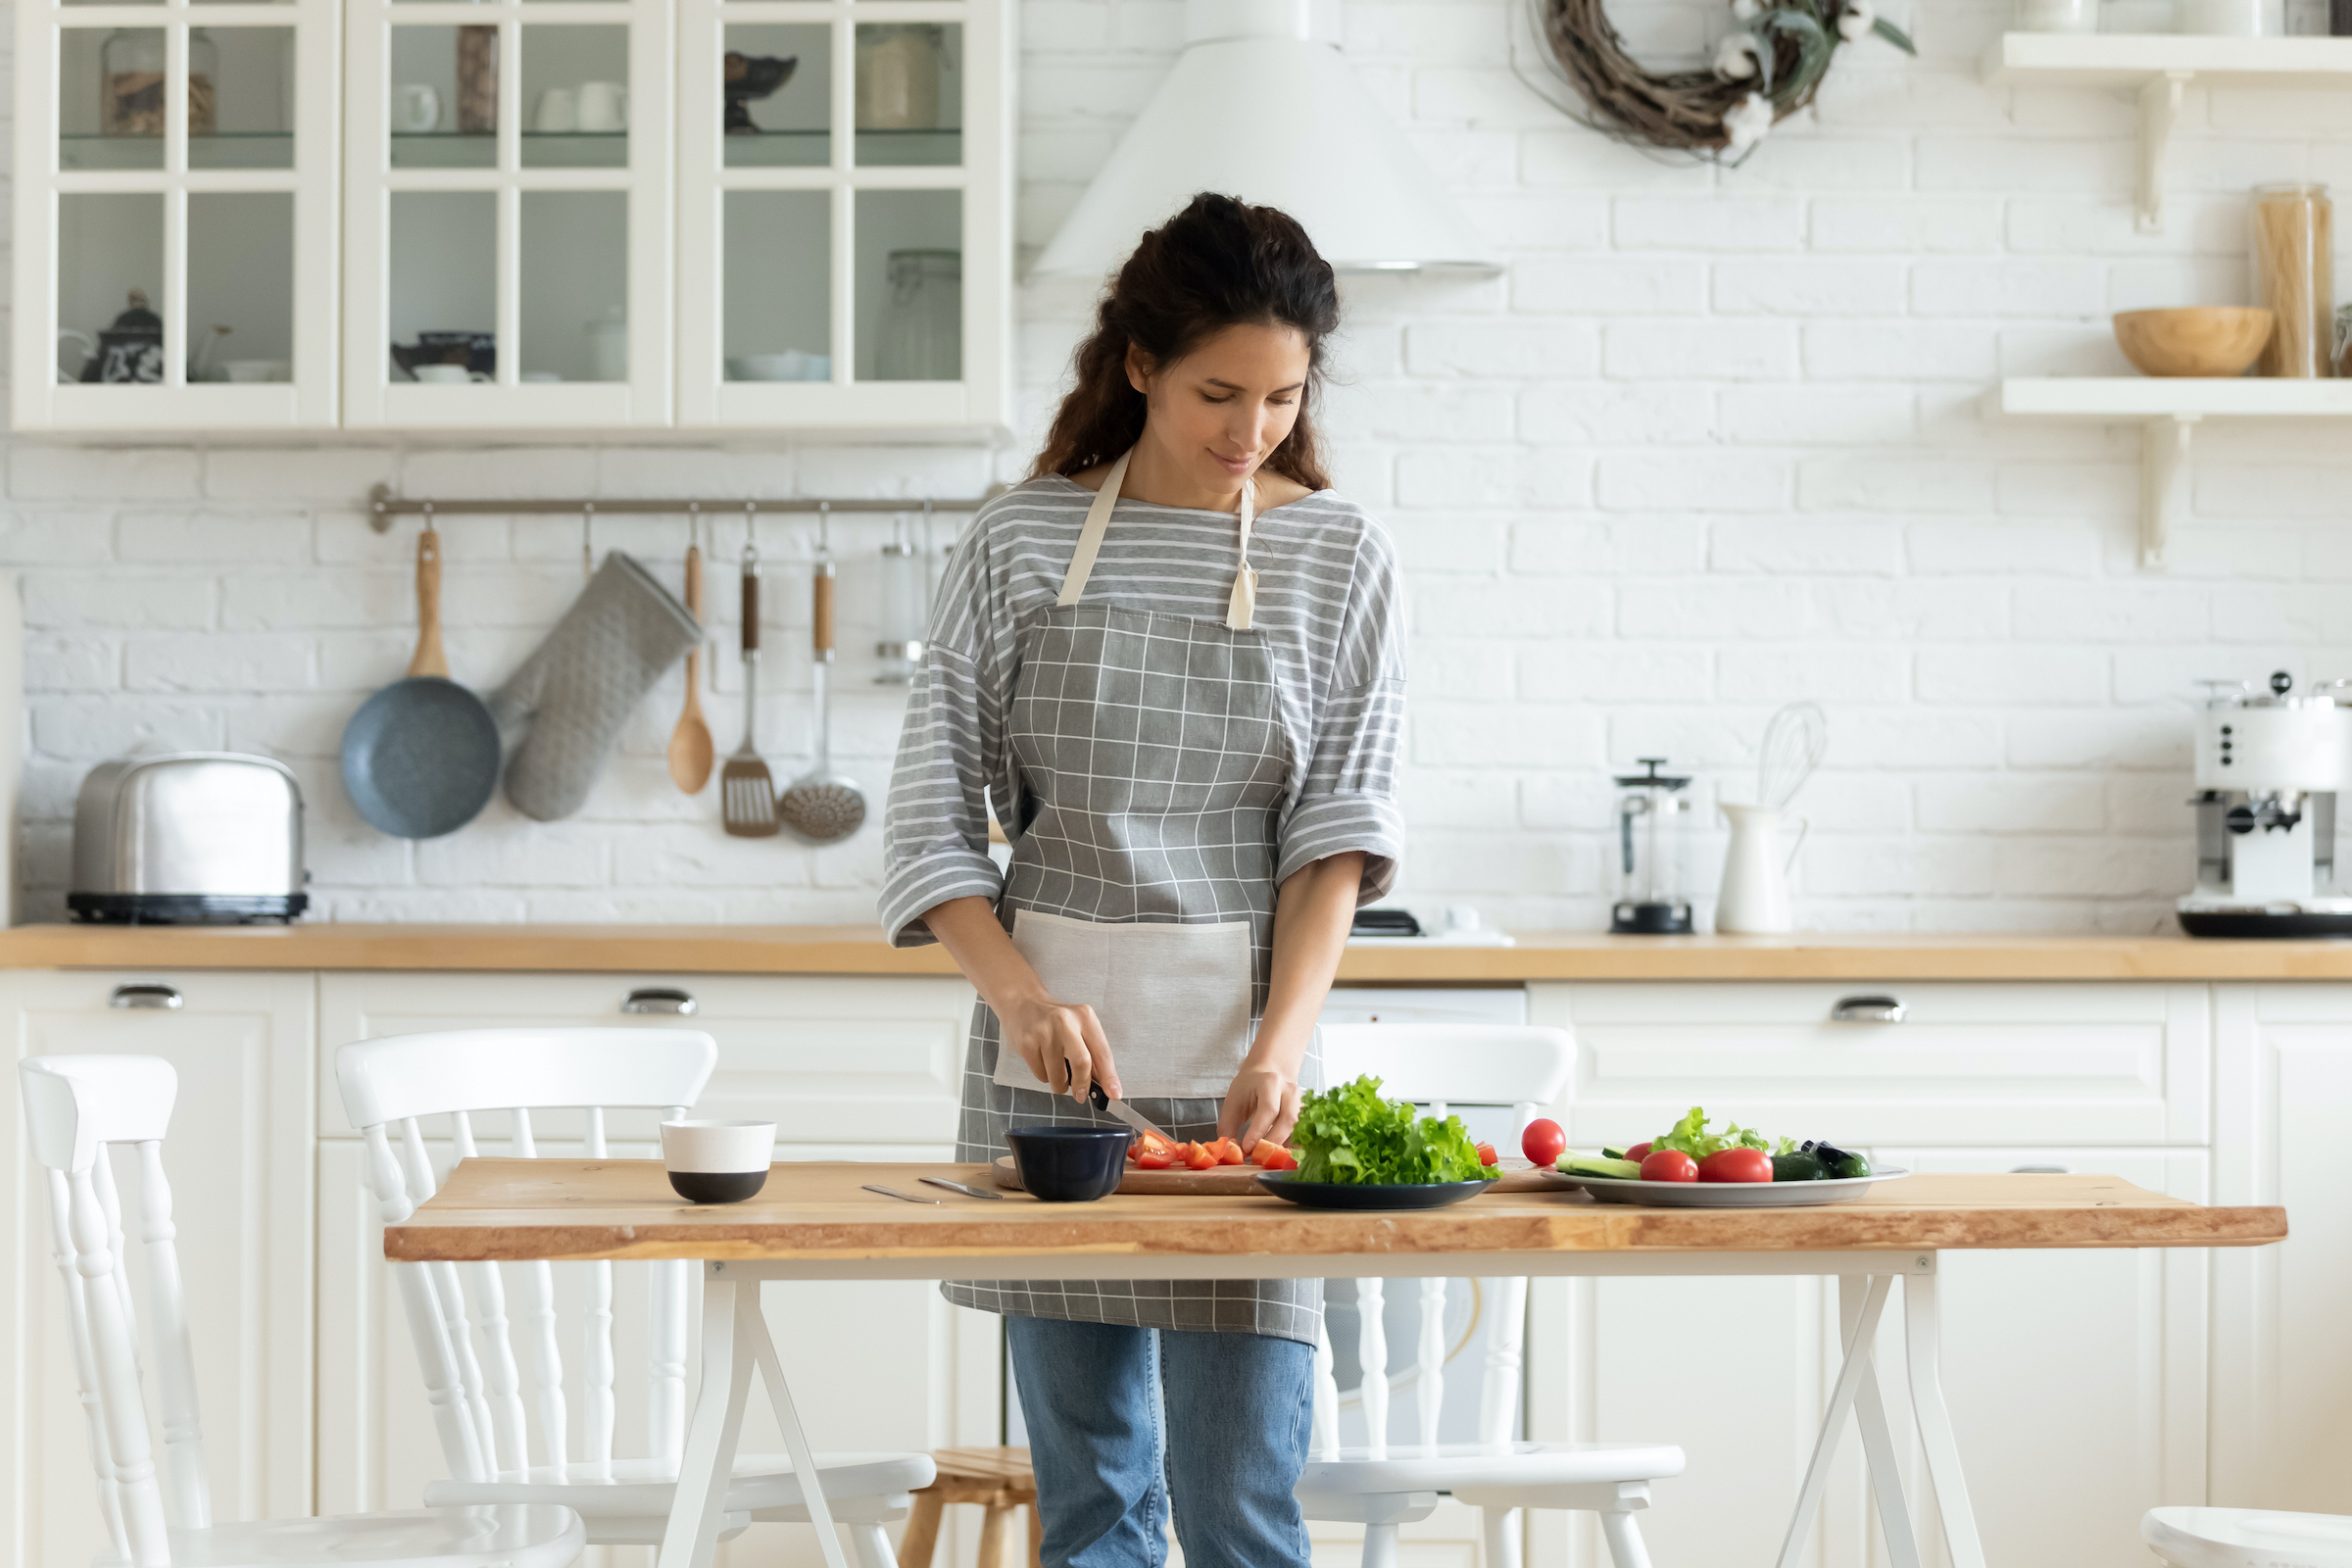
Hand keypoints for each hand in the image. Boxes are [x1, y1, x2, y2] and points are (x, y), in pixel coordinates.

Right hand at [1000, 993, 1120, 1104]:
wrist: (1023, 1003)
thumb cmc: (1055, 1021)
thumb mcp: (1079, 1028)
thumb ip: (1092, 1052)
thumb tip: (1102, 1083)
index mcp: (1085, 1017)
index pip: (1102, 1052)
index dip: (1110, 1077)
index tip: (1114, 1094)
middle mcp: (1065, 1021)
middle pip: (1082, 1062)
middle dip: (1082, 1085)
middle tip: (1081, 1095)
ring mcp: (1044, 1032)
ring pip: (1058, 1075)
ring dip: (1060, 1085)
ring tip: (1058, 1075)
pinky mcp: (1027, 1044)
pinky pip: (1041, 1075)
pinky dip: (1045, 1077)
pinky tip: (1043, 1062)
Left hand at [1218, 1060, 1300, 1153]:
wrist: (1268, 1073)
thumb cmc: (1249, 1088)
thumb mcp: (1233, 1101)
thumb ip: (1228, 1126)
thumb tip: (1230, 1152)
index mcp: (1270, 1082)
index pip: (1268, 1109)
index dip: (1258, 1131)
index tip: (1246, 1148)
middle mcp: (1290, 1090)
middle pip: (1288, 1119)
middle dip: (1273, 1142)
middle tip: (1257, 1156)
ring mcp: (1301, 1102)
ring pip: (1299, 1128)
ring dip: (1284, 1146)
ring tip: (1268, 1158)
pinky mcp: (1305, 1113)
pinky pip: (1302, 1133)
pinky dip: (1291, 1146)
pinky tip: (1279, 1155)